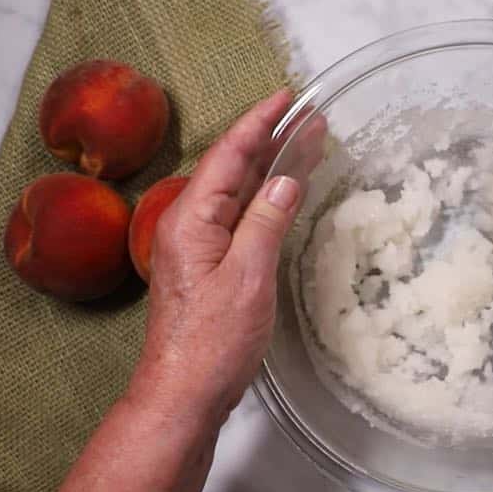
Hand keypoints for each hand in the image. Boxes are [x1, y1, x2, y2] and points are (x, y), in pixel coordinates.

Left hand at [130, 89, 323, 421]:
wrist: (183, 394)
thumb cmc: (212, 343)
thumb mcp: (247, 278)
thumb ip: (266, 222)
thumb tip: (286, 179)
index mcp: (191, 220)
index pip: (229, 156)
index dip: (259, 122)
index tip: (287, 96)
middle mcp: (189, 226)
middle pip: (234, 169)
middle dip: (271, 138)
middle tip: (310, 116)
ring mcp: (198, 247)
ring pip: (238, 193)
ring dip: (271, 167)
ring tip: (307, 142)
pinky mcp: (209, 267)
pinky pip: (240, 218)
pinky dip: (265, 198)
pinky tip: (284, 192)